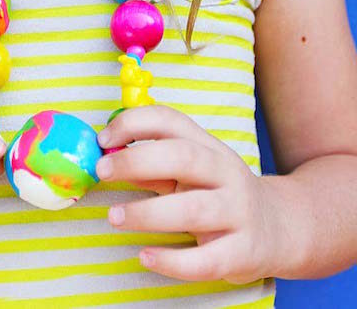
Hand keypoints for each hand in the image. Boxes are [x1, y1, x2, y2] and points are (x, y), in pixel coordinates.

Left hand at [95, 105, 282, 283]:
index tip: (102, 139)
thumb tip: (108, 159)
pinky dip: (172, 261)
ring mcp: (238, 212)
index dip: (134, 124)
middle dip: (137, 160)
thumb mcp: (190, 171)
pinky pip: (206, 260)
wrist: (279, 227)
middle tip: (102, 171)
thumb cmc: (217, 192)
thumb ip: (152, 166)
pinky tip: (145, 256)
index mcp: (208, 145)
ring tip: (114, 217)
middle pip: (183, 157)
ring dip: (147, 213)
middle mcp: (226, 172)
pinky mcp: (243, 252)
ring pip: (193, 209)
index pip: (170, 121)